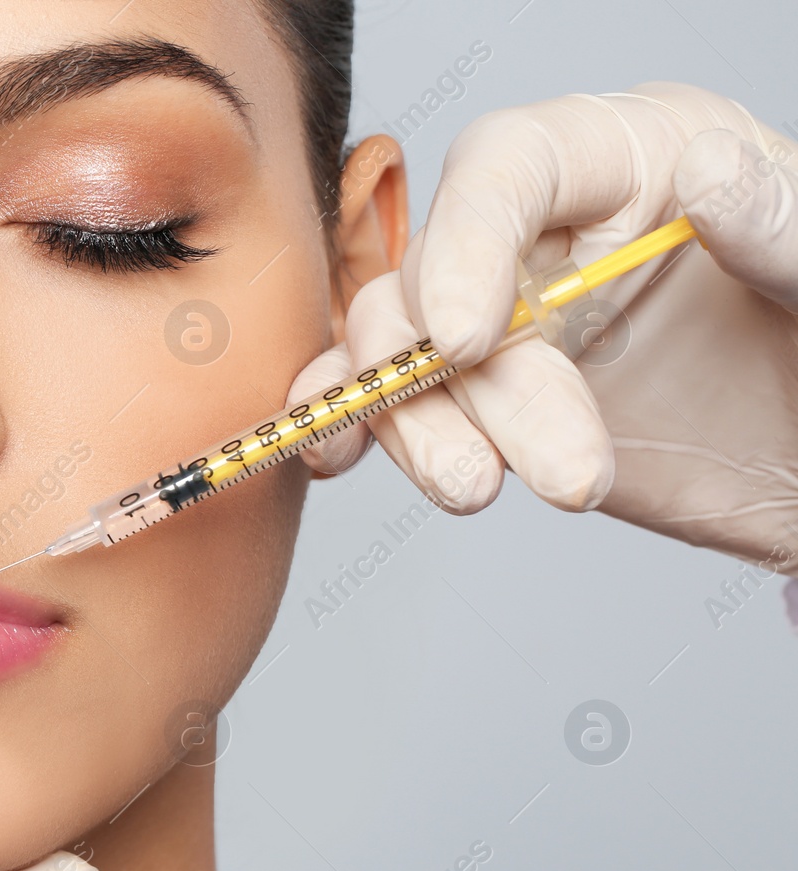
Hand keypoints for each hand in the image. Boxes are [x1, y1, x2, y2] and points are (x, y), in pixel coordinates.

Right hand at [292, 82, 797, 574]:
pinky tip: (339, 453)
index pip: (507, 164)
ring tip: (476, 488)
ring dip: (413, 424)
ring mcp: (503, 320)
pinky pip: (383, 399)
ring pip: (394, 349)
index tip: (466, 342)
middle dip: (466, 382)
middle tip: (553, 472)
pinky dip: (349, 426)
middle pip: (436, 275)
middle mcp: (544, 231)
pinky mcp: (478, 402)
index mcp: (626, 159)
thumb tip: (711, 172)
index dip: (464, 242)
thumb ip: (778, 221)